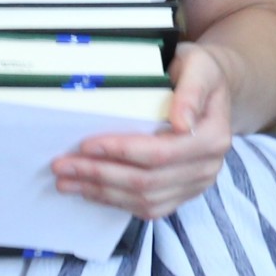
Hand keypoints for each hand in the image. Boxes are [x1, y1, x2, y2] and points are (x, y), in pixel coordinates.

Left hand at [53, 42, 237, 220]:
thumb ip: (191, 91)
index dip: (121, 152)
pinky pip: (148, 209)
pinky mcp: (182, 194)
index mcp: (213, 137)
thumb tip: (180, 123)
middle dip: (100, 175)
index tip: (87, 145)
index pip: (160, 153)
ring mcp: (196, 185)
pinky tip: (90, 191)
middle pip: (147, 181)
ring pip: (144, 200)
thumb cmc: (199, 72)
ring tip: (67, 182)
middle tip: (62, 166)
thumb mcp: (198, 66)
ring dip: (102, 192)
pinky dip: (116, 202)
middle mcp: (207, 167)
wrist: (211, 87)